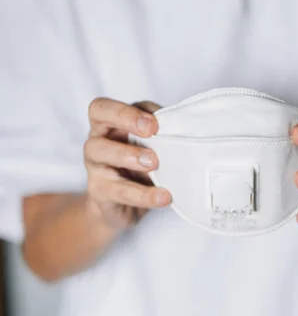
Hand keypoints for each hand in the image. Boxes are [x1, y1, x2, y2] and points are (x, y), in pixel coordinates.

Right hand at [84, 98, 171, 228]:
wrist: (123, 209)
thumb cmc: (139, 169)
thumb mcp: (151, 149)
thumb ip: (161, 134)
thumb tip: (184, 128)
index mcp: (110, 125)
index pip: (105, 105)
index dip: (126, 110)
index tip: (153, 123)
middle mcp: (97, 139)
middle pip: (98, 117)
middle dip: (126, 120)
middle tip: (152, 132)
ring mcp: (94, 165)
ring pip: (101, 151)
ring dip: (130, 155)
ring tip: (154, 164)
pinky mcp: (99, 191)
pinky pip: (118, 190)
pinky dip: (143, 194)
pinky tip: (163, 196)